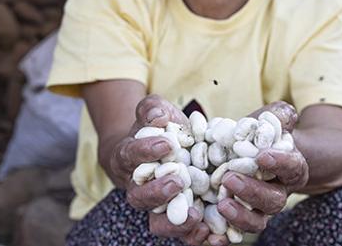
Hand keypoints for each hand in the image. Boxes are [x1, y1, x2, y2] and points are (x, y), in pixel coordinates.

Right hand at [110, 94, 211, 244]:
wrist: (161, 151)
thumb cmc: (157, 129)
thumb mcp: (154, 111)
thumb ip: (152, 109)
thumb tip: (158, 116)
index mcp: (128, 158)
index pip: (130, 156)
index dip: (145, 151)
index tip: (166, 144)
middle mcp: (138, 187)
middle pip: (139, 197)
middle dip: (157, 192)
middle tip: (177, 182)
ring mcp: (158, 207)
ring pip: (157, 223)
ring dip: (175, 223)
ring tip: (195, 216)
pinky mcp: (178, 218)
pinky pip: (183, 235)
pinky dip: (196, 237)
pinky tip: (213, 233)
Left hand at [214, 102, 308, 238]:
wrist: (249, 155)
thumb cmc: (261, 135)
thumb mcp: (270, 120)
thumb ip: (278, 116)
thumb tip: (284, 115)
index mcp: (291, 169)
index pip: (291, 167)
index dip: (280, 163)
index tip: (262, 156)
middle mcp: (278, 194)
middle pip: (273, 200)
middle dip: (252, 191)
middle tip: (230, 179)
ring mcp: (259, 210)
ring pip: (256, 222)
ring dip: (240, 216)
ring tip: (221, 203)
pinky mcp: (237, 220)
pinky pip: (233, 233)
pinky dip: (223, 236)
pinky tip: (209, 234)